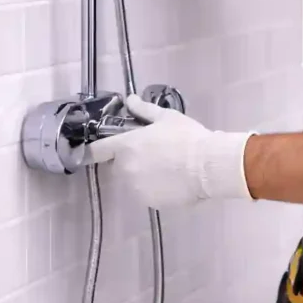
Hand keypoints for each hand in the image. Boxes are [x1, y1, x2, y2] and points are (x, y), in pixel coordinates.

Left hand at [86, 94, 254, 209]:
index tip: (98, 150)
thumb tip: (130, 100)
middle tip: (150, 154)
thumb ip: (144, 110)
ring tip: (165, 169)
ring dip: (140, 176)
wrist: (208, 166)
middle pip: (117, 167)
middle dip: (127, 161)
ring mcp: (135, 189)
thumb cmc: (187, 137)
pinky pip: (145, 194)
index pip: (96, 150)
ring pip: (131, 181)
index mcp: (125, 146)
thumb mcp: (167, 118)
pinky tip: (172, 181)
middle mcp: (124, 170)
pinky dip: (153, 189)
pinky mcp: (149, 203)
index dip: (95, 149)